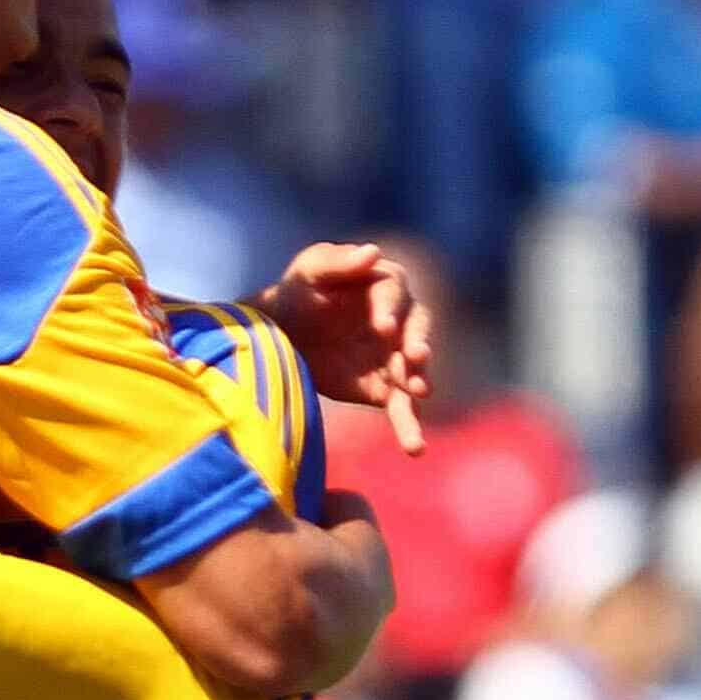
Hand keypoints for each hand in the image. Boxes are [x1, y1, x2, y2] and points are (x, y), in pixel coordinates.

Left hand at [260, 242, 434, 452]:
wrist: (281, 337)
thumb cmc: (297, 293)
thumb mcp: (309, 271)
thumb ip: (338, 261)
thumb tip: (374, 252)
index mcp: (383, 285)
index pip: (395, 293)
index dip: (391, 309)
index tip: (382, 327)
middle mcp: (399, 320)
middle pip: (416, 330)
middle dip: (418, 343)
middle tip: (415, 357)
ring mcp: (394, 357)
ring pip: (415, 371)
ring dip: (419, 383)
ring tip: (417, 395)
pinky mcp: (385, 389)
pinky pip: (402, 408)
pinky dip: (409, 426)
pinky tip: (415, 447)